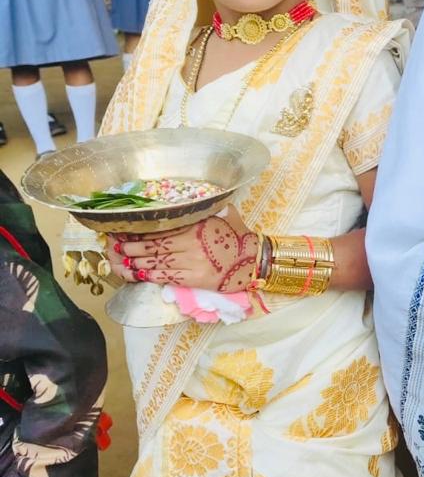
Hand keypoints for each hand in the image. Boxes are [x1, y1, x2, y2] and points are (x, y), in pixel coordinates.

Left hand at [109, 204, 258, 292]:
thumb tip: (199, 198)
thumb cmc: (239, 237)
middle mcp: (190, 243)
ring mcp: (191, 262)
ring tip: (123, 261)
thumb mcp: (225, 216)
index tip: (126, 230)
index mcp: (196, 226)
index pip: (162, 228)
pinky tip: (140, 273)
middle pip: (154, 245)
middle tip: (116, 247)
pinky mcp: (194, 278)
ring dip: (137, 262)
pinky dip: (152, 275)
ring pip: (157, 262)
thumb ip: (209, 209)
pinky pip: (167, 276)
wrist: (253, 262)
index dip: (141, 231)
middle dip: (133, 247)